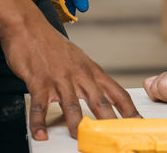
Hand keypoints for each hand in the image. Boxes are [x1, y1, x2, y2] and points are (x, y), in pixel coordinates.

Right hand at [0, 21, 138, 140]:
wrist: (29, 28)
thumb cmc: (53, 46)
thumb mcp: (78, 60)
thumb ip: (88, 79)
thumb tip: (100, 96)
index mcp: (92, 71)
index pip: (117, 92)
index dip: (129, 109)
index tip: (138, 122)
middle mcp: (80, 75)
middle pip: (100, 101)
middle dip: (110, 121)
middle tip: (117, 136)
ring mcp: (59, 79)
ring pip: (72, 106)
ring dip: (76, 124)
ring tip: (80, 138)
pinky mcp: (39, 82)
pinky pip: (39, 106)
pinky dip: (38, 122)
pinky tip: (40, 134)